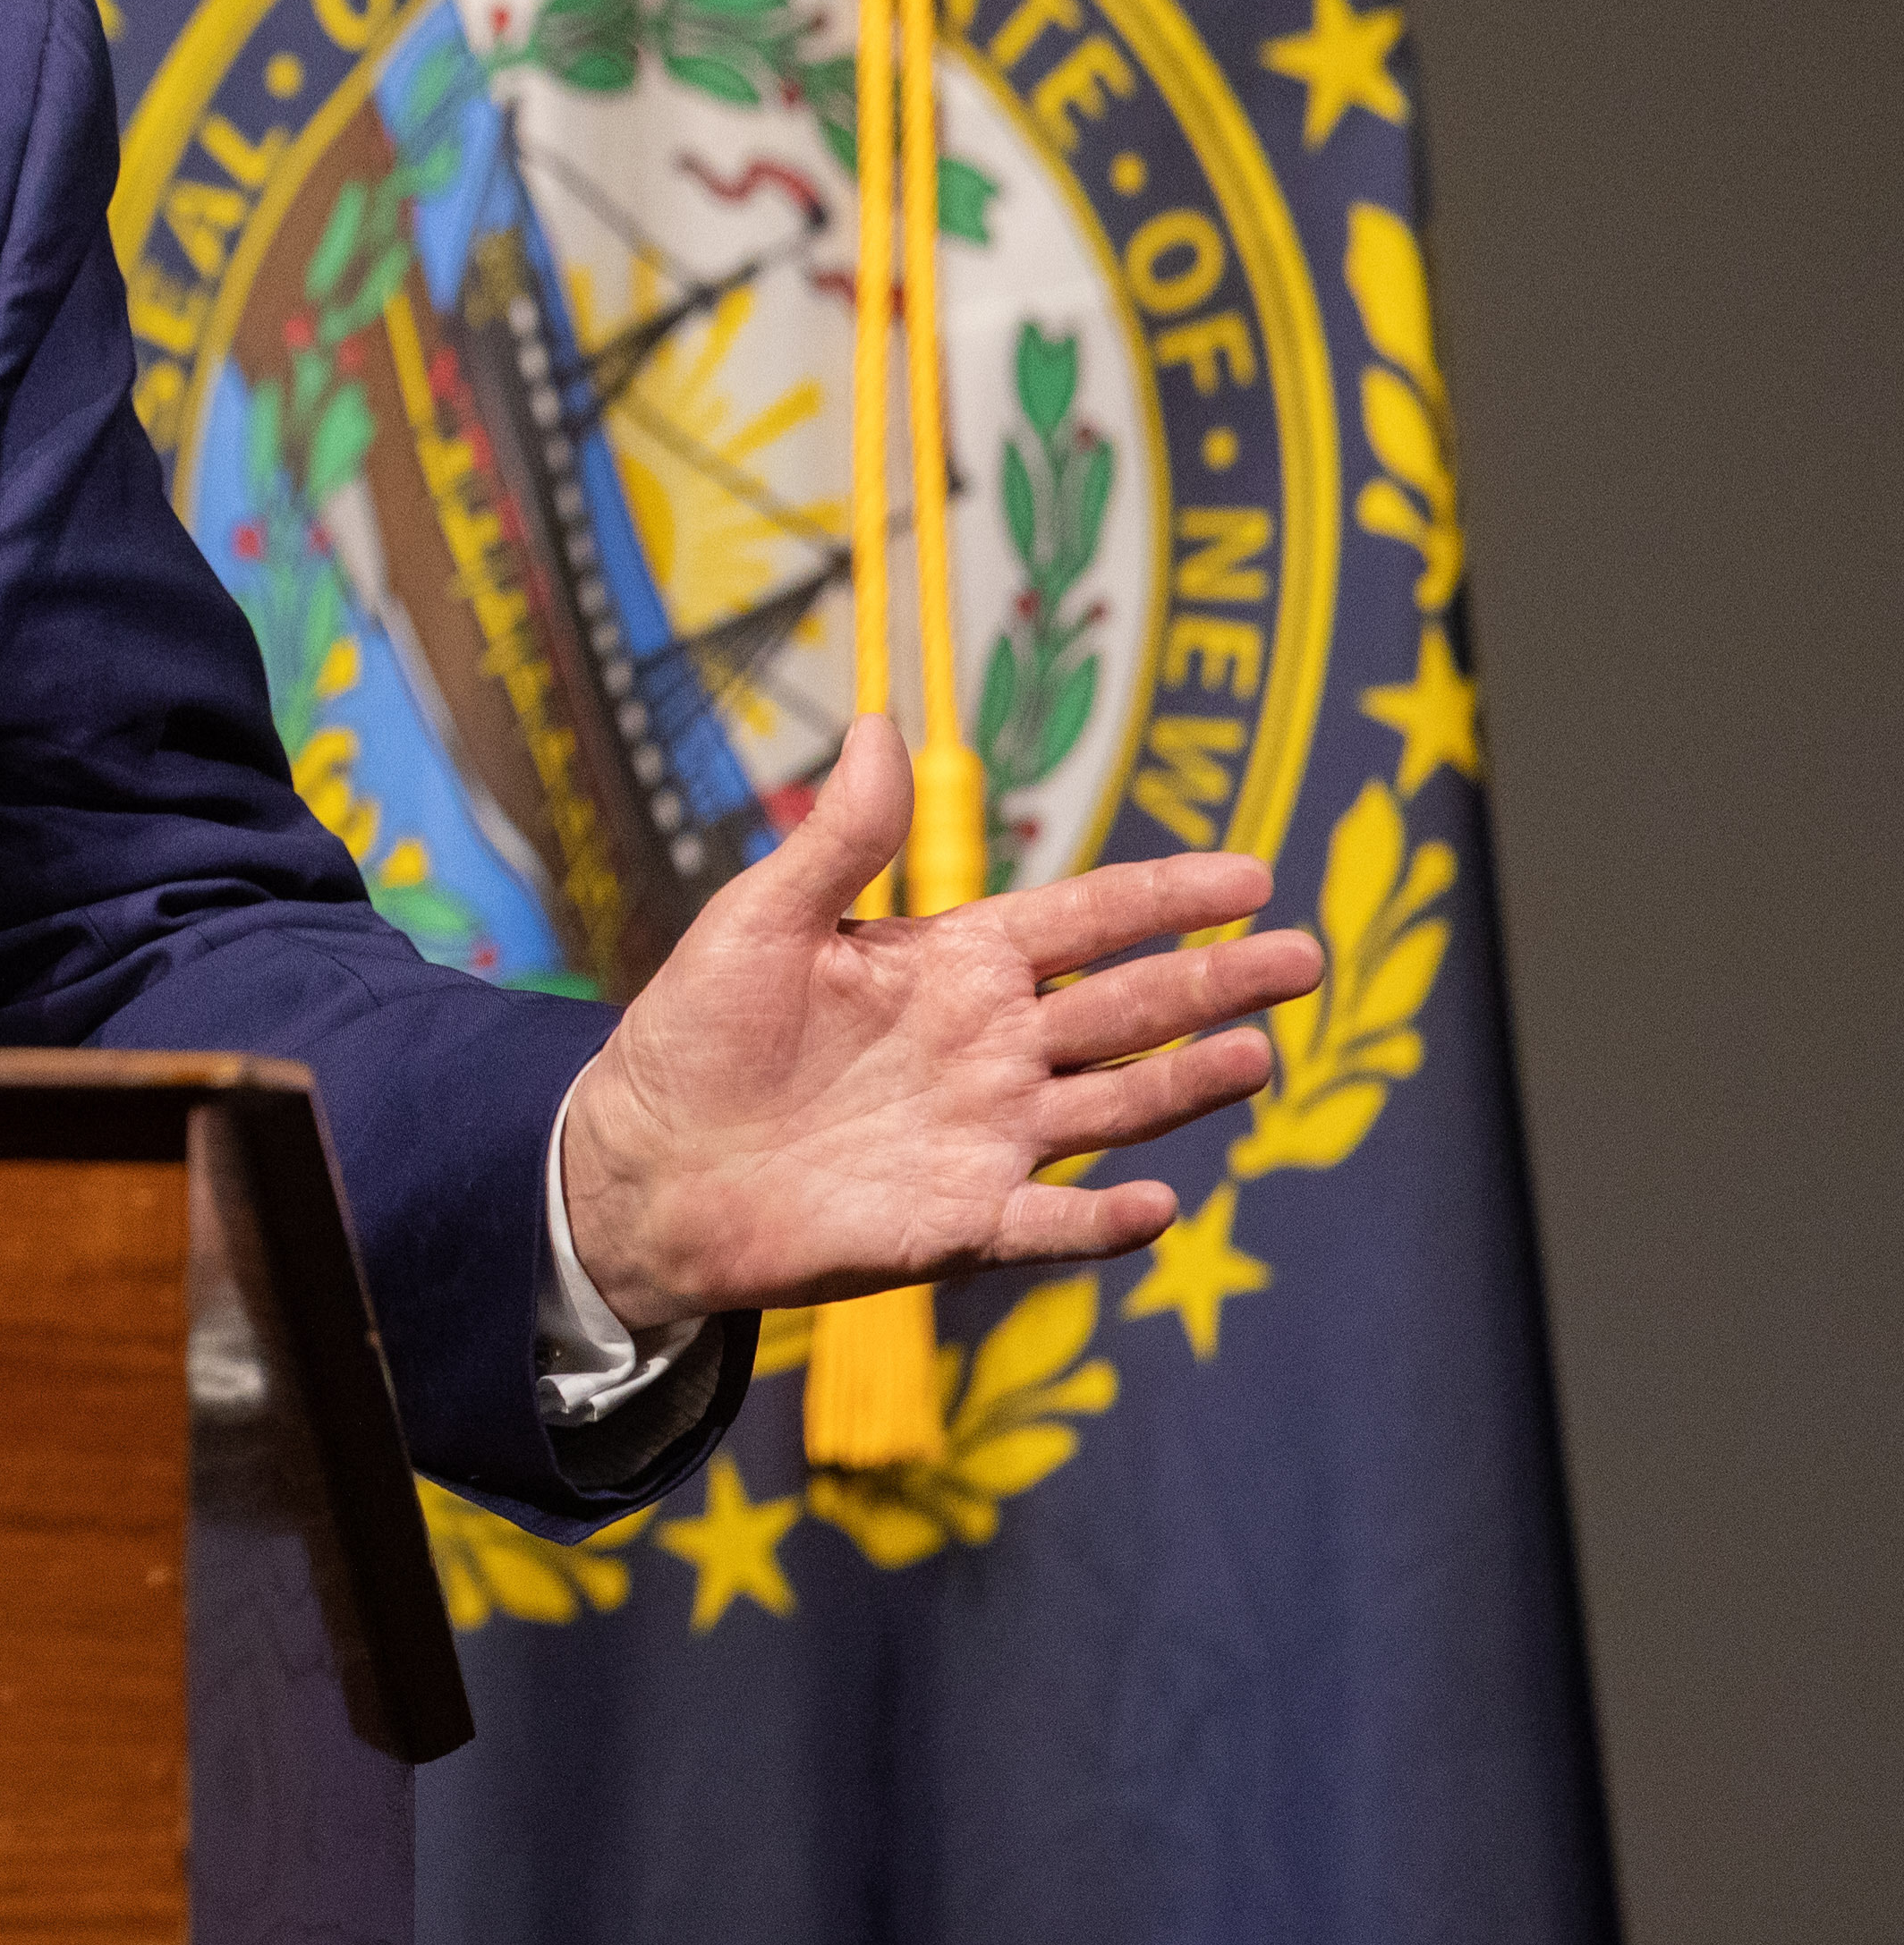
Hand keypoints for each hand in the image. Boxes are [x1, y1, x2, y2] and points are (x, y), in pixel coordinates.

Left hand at [560, 717, 1326, 1334]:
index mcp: (953, 965)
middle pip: (1127, 1010)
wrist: (641, 1161)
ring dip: (1187, 1087)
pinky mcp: (956, 1221)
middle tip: (1304, 955)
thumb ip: (840, 838)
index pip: (1085, 922)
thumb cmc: (695, 1033)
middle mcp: (990, 1048)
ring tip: (1262, 1055)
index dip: (1164, 900)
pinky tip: (1156, 1205)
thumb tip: (884, 721)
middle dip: (1215, 983)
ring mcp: (984, 1136)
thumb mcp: (762, 919)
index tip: (1250, 873)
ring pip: (1113, 1106)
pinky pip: (1048, 1222)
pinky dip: (1101, 1221)